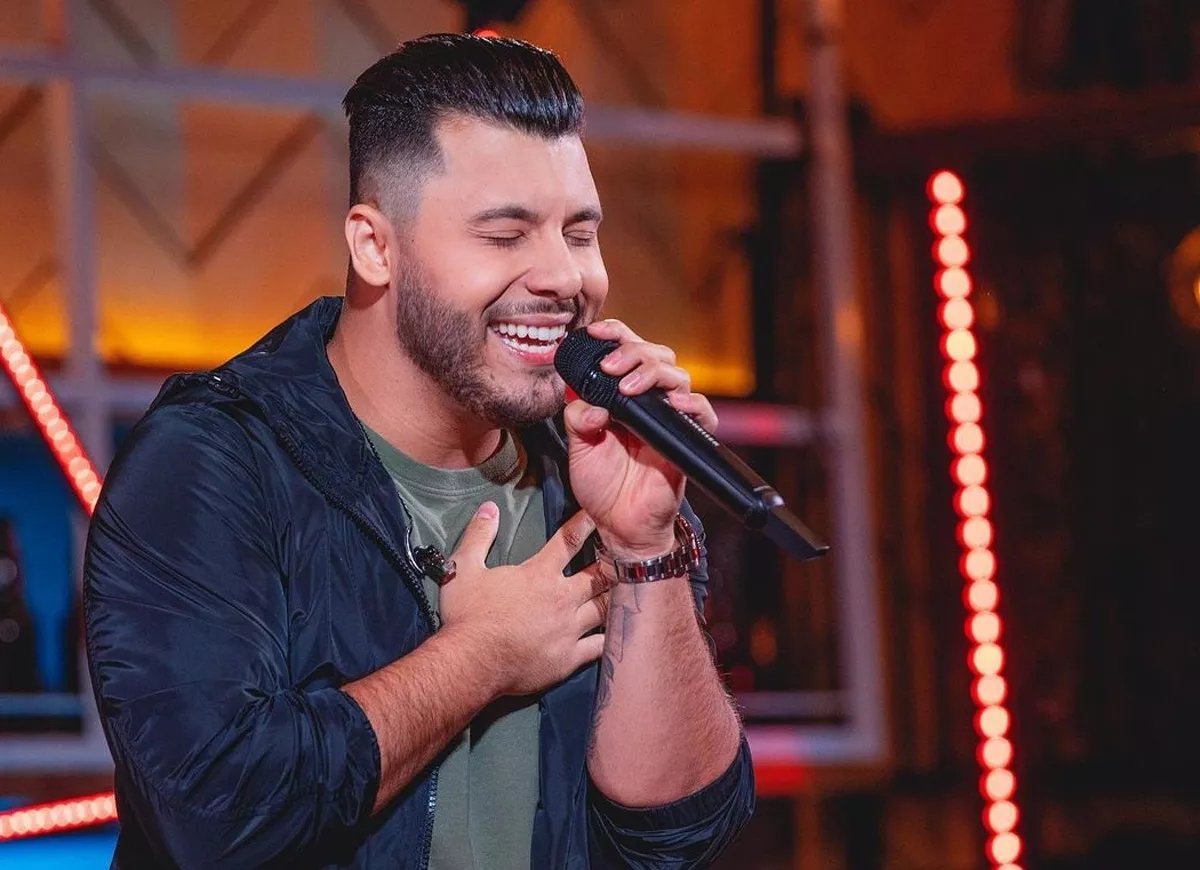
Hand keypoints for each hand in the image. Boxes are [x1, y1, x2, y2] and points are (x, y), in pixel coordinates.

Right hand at [438, 504, 609, 696]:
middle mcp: (561, 598)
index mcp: (539, 574)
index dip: (585, 525)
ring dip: (615, 598)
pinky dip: (610, 638)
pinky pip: (600, 646)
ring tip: (628, 591)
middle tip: (626, 557)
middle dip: (613, 564)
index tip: (599, 516)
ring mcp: (569, 629)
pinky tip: (619, 634)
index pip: (568, 542)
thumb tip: (489, 507)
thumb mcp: (464, 568)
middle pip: (598, 575)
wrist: (471, 663)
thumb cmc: (467, 615)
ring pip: (604, 609)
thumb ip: (479, 535)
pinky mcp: (569, 658)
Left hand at [563, 319, 718, 558]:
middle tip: (608, 366)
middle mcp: (647, 402)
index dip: (613, 335)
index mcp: (620, 396)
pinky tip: (673, 403)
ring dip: (651, 372)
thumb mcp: (577, 446)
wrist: (620, 525)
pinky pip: (701, 413)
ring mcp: (668, 419)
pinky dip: (691, 403)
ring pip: (676, 375)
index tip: (593, 333)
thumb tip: (589, 400)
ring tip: (626, 386)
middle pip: (655, 354)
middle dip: (631, 350)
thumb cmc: (602, 484)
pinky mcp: (686, 440)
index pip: (625, 351)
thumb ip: (578, 416)